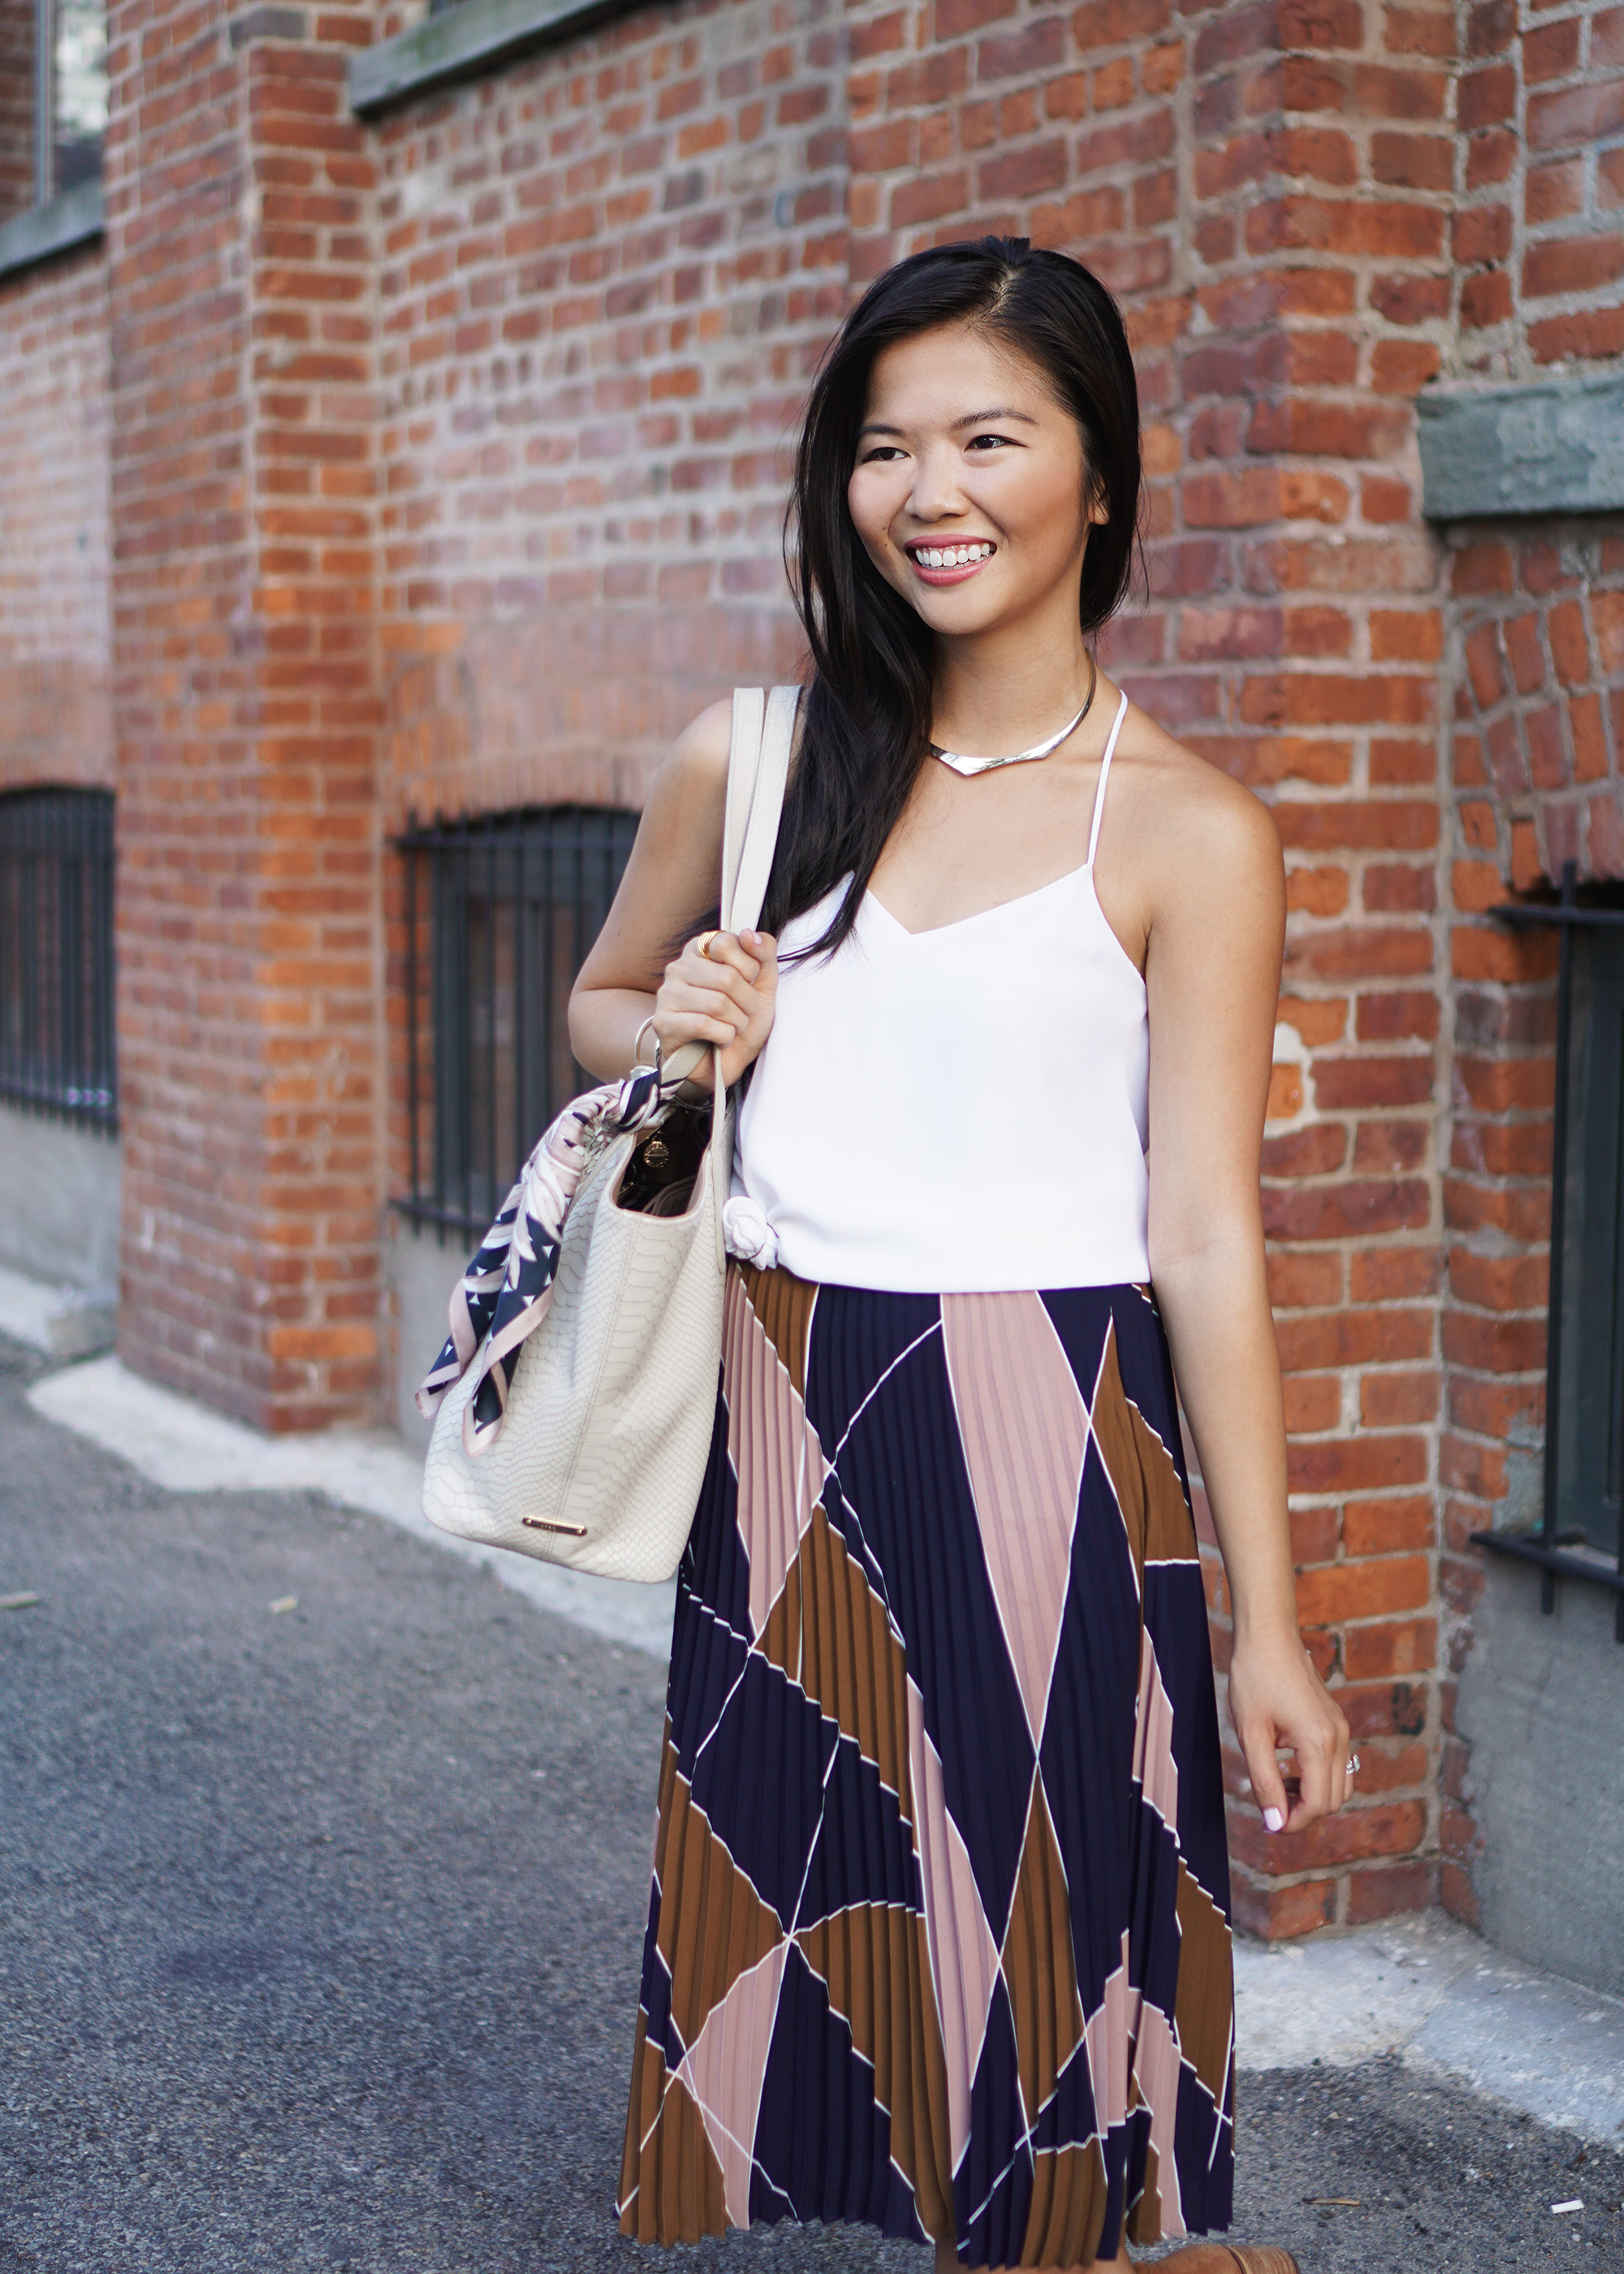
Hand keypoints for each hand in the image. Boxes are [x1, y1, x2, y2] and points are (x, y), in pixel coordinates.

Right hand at [651, 928, 778, 1088]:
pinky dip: (724, 1037)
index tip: (748, 984)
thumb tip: (748, 934)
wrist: (725, 1061)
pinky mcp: (664, 1022)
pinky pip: (704, 1025)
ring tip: (732, 1027)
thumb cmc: (739, 1019)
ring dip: (737, 1022)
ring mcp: (667, 994)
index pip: (726, 943)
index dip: (749, 969)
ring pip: (717, 1003)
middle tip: (744, 1014)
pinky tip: (720, 1039)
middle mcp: (678, 968)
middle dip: (748, 1003)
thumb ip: (763, 953)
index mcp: (700, 951)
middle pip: (727, 977)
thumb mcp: (763, 984)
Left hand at [1227, 1631, 1351, 1835]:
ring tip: (1278, 1787)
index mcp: (1318, 1743)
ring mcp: (1342, 1730)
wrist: (1269, 1637)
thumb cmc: (1255, 1680)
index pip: (1317, 1805)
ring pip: (1341, 1786)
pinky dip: (1319, 1778)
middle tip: (1268, 1806)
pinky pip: (1338, 1766)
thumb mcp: (1251, 1734)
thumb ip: (1264, 1781)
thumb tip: (1275, 1823)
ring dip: (1313, 1797)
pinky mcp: (1338, 1723)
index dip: (1292, 1823)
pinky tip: (1288, 1768)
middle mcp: (1339, 1738)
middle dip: (1302, 1813)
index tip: (1268, 1825)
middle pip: (1332, 1801)